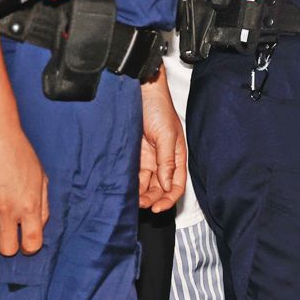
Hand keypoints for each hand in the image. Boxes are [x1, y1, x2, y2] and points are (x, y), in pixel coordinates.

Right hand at [0, 116, 46, 255]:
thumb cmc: (20, 156)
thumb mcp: (41, 178)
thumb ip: (42, 205)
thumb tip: (39, 226)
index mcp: (30, 205)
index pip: (33, 243)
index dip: (30, 246)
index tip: (27, 242)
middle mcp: (8, 209)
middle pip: (7, 249)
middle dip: (9, 246)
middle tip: (9, 234)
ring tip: (3, 206)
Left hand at [139, 74, 185, 213]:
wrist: (138, 91)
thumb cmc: (158, 108)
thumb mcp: (167, 136)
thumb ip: (167, 161)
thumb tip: (167, 184)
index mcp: (177, 156)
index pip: (176, 184)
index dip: (169, 199)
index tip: (158, 208)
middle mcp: (162, 159)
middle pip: (159, 187)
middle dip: (152, 198)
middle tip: (141, 205)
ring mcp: (146, 157)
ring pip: (144, 184)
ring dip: (140, 194)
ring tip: (130, 200)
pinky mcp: (131, 154)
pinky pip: (131, 174)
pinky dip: (128, 183)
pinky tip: (122, 189)